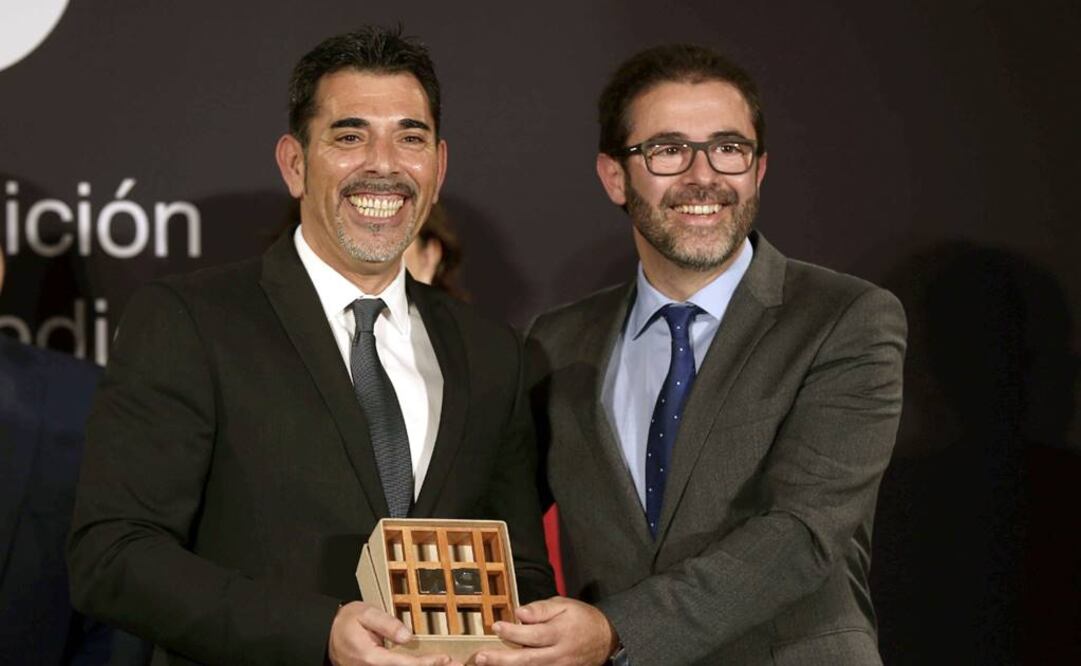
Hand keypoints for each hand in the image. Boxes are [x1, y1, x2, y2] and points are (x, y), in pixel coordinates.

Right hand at [327, 601, 459, 665]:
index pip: (404, 664)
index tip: (444, 659)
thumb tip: (407, 636)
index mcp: (371, 658)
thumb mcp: (365, 614)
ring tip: (446, 664)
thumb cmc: (345, 621)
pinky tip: (427, 664)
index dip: (426, 663)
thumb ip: (386, 624)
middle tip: (454, 664)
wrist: (326, 634)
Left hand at [474, 597, 615, 665]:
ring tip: (486, 664)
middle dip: (501, 660)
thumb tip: (519, 613)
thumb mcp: (564, 605)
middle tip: (481, 657)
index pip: (532, 634)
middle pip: (527, 659)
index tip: (496, 626)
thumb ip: (541, 610)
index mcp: (559, 633)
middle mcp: (558, 654)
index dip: (513, 632)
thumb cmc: (581, 618)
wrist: (605, 639)